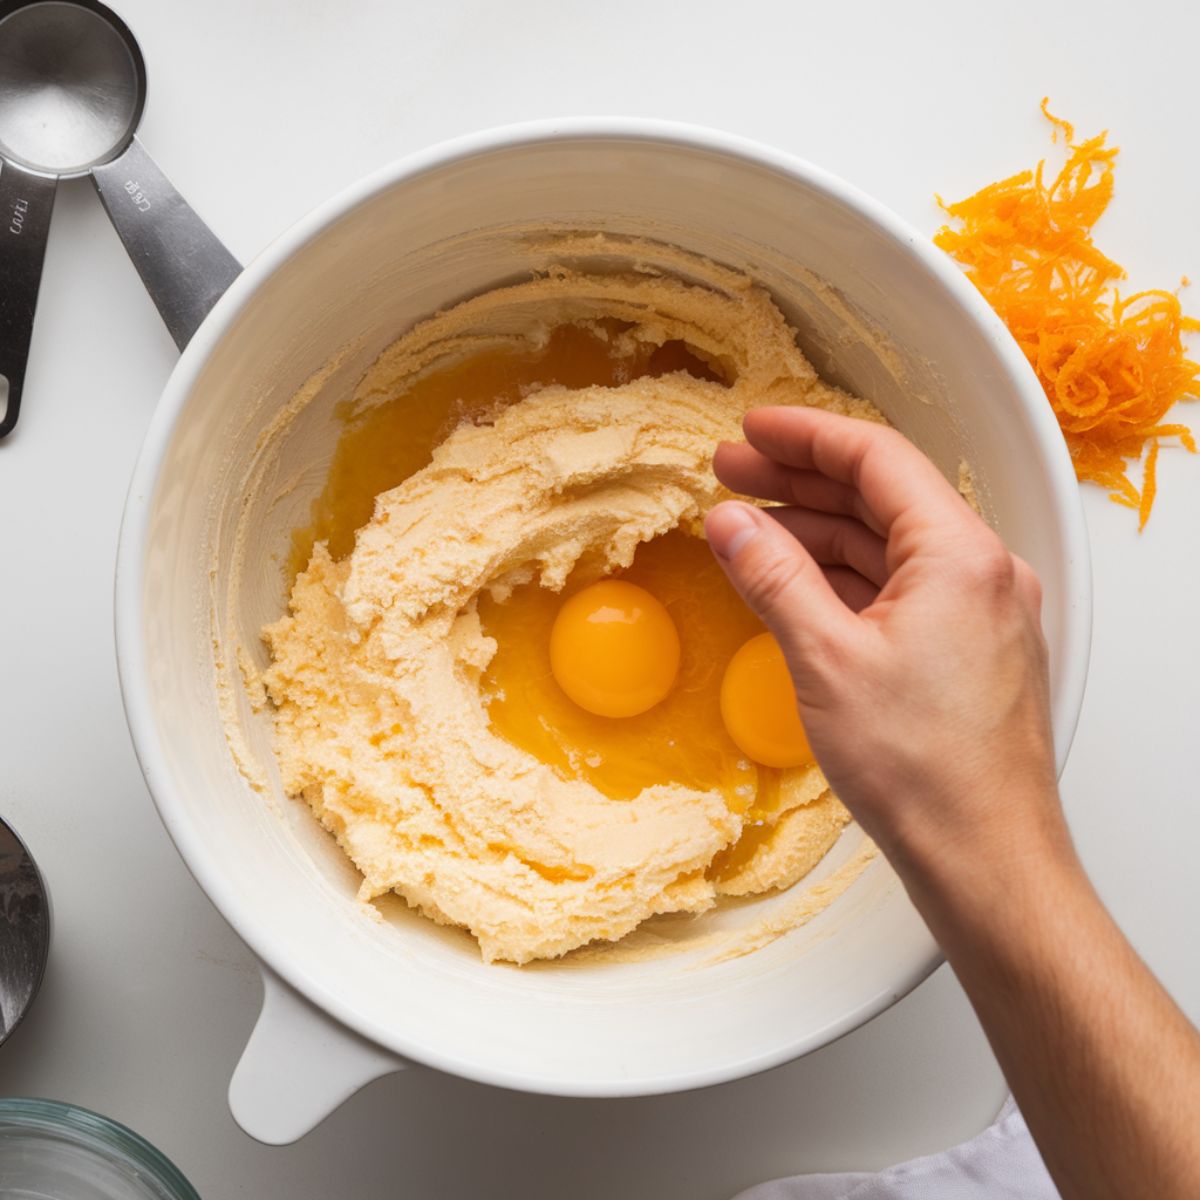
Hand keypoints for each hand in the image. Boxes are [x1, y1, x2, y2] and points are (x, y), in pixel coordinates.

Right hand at [705, 406, 1065, 885]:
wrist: (985, 858)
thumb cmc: (923, 769)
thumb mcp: (826, 658)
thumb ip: (773, 577)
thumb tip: (731, 523)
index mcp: (960, 555)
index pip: (876, 459)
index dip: (804, 436)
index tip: (751, 431)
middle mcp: (981, 572)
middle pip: (880, 497)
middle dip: (800, 482)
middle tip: (732, 472)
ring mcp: (977, 613)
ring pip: (886, 545)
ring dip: (816, 532)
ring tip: (748, 527)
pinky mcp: (966, 651)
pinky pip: (897, 589)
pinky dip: (842, 578)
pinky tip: (793, 582)